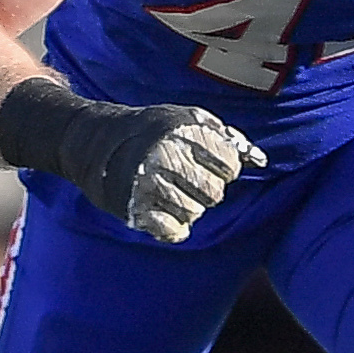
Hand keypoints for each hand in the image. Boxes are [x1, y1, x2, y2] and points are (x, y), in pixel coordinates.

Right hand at [76, 105, 265, 243]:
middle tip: (184, 179)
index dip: (222, 168)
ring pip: (194, 214)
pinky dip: (172, 228)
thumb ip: (227, 138)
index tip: (204, 162)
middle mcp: (167, 156)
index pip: (230, 166)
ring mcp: (149, 183)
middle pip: (214, 194)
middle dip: (205, 190)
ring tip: (169, 193)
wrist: (92, 141)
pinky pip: (173, 232)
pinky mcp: (133, 208)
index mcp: (185, 132)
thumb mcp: (189, 120)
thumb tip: (261, 161)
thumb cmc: (151, 129)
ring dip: (187, 208)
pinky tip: (161, 212)